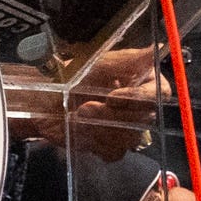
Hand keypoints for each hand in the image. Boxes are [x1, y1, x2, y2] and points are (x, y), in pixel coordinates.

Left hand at [4, 48, 160, 160]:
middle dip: (112, 115)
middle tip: (85, 107)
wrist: (40, 100)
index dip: (139, 99)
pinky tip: (79, 130)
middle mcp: (139, 107)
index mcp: (142, 82)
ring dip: (99, 128)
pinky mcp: (110, 146)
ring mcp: (126, 129)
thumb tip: (160, 47)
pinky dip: (94, 143)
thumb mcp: (97, 62)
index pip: (161, 93)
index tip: (112, 98)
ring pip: (129, 138)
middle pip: (144, 119)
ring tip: (77, 116)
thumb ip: (129, 59)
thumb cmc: (69, 75)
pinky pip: (114, 152)